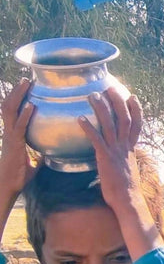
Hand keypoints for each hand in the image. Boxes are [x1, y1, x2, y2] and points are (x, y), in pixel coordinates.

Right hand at [0, 78, 37, 196]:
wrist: (9, 185)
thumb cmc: (19, 175)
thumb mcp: (35, 163)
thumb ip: (42, 156)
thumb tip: (53, 153)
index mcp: (14, 134)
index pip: (15, 112)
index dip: (19, 99)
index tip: (27, 88)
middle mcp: (10, 131)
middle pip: (11, 105)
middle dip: (18, 91)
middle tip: (27, 78)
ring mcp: (10, 136)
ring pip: (11, 110)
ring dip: (19, 95)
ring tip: (27, 83)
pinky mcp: (14, 143)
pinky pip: (19, 126)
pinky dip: (25, 115)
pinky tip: (31, 106)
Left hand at [78, 87, 143, 211]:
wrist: (128, 200)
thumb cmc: (126, 189)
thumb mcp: (127, 170)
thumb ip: (122, 160)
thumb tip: (117, 158)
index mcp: (131, 149)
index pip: (137, 125)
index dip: (136, 110)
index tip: (133, 97)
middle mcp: (125, 147)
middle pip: (124, 118)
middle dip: (118, 101)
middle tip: (110, 87)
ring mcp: (116, 151)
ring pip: (110, 124)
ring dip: (101, 108)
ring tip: (92, 95)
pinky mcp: (105, 158)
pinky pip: (96, 139)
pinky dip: (88, 128)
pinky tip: (79, 118)